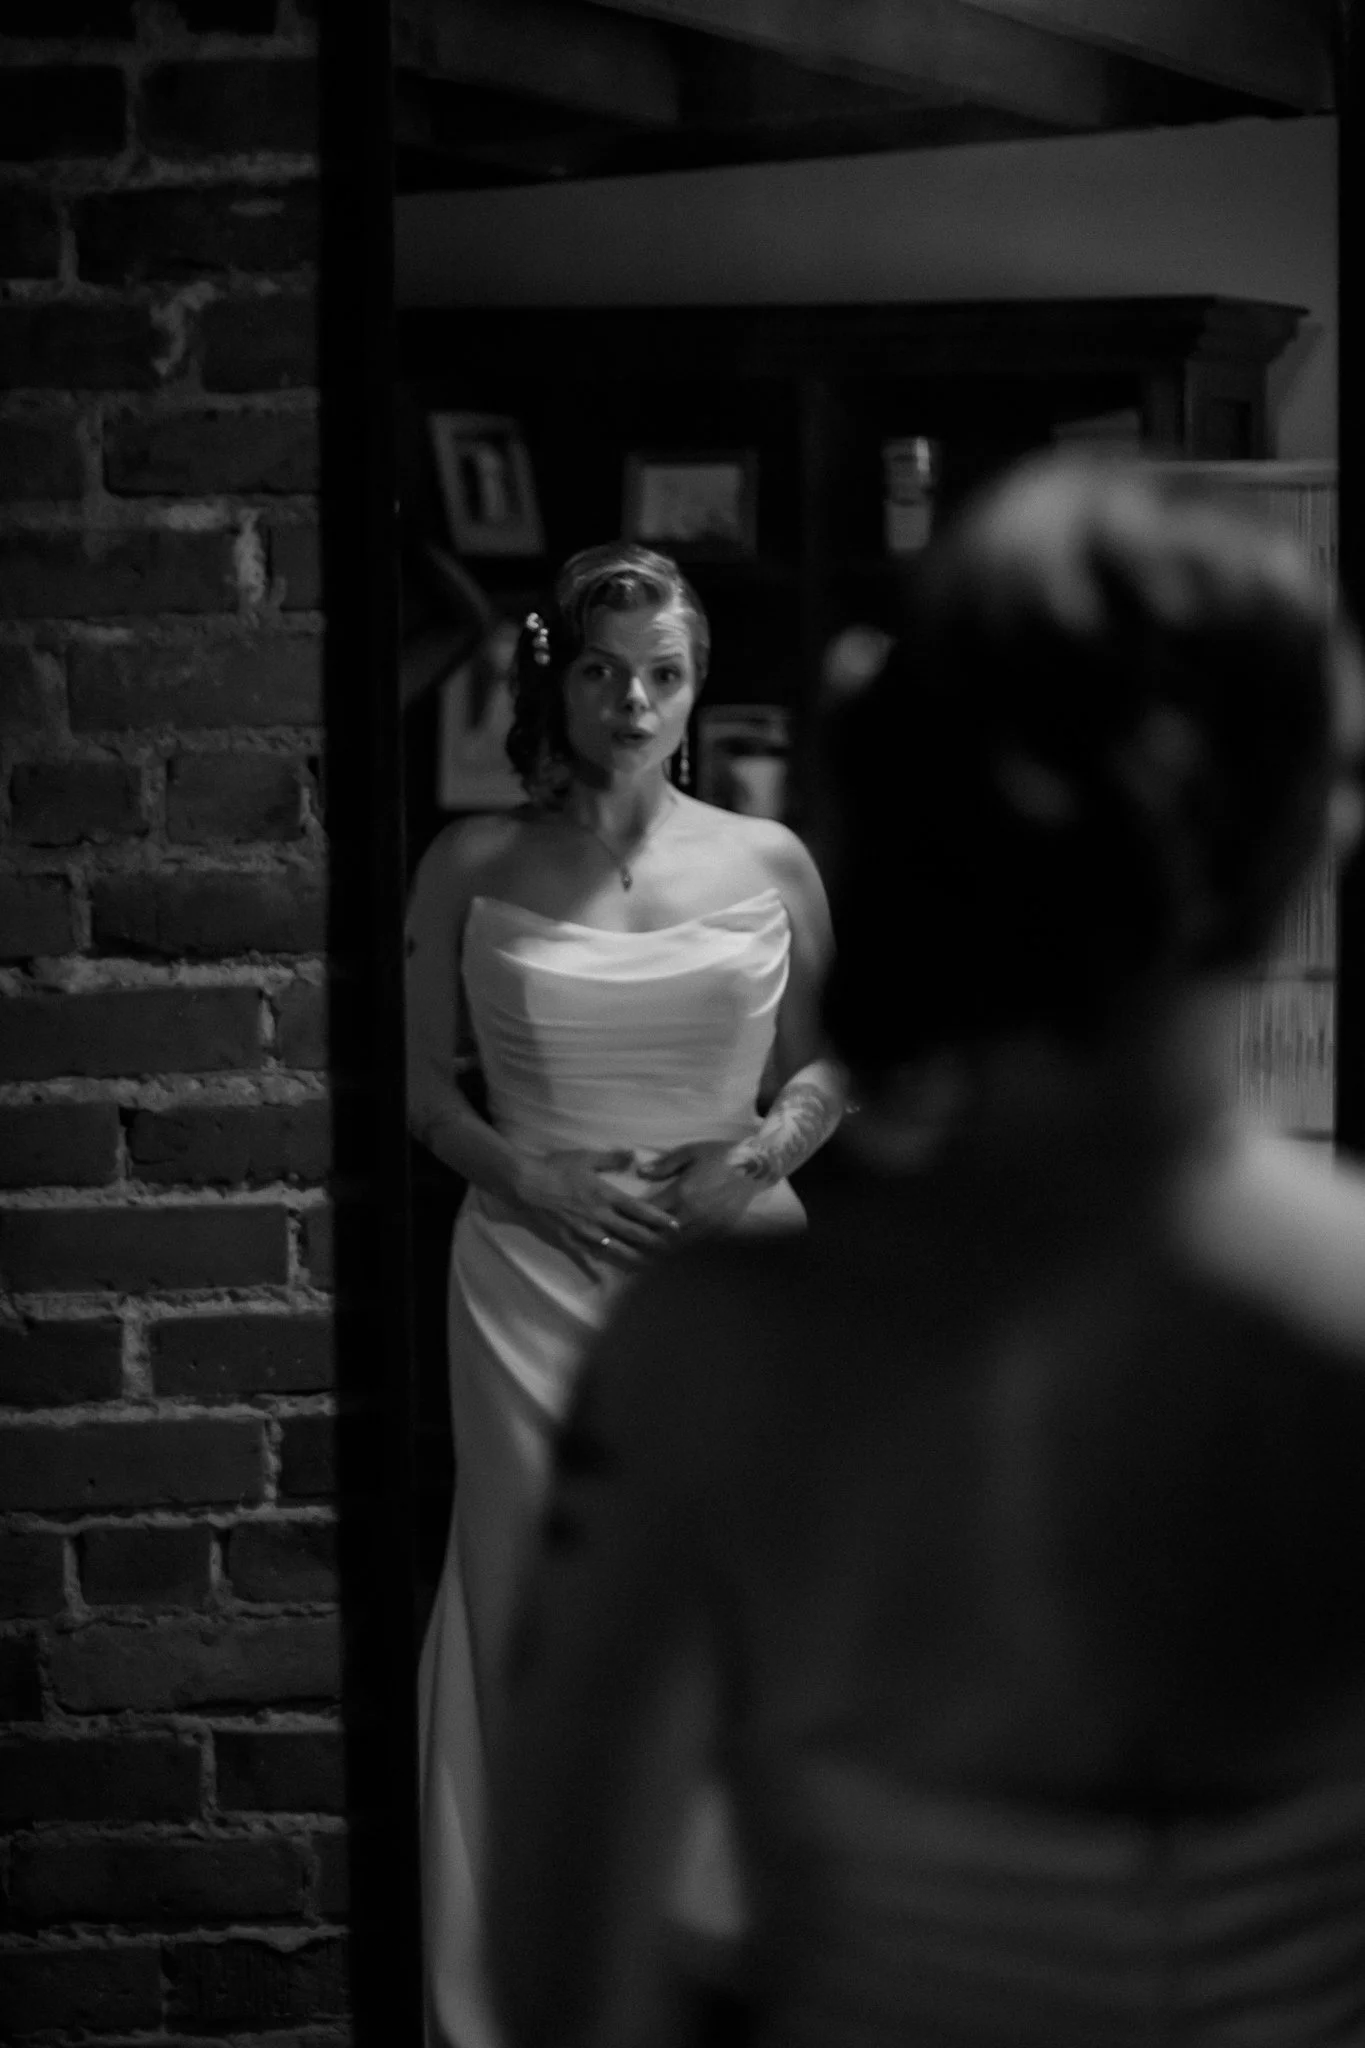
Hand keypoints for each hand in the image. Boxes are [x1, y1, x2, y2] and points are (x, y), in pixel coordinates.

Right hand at [513, 1148, 679, 1275]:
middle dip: (655, 1244)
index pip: (640, 1210)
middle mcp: (600, 1217)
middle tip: (674, 1253)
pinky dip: (598, 1270)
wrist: (525, 1183)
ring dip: (635, 1259)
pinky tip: (608, 1281)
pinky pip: (586, 1258)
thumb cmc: (555, 1167)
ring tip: (652, 1268)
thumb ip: (611, 1159)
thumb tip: (634, 1154)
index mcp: (606, 1195)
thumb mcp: (586, 1157)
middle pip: (633, 1234)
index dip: (660, 1219)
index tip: (677, 1227)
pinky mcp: (569, 1241)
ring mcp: (585, 1231)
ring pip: (615, 1250)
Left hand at [637, 1139, 768, 1239]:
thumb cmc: (719, 1155)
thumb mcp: (690, 1152)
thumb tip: (640, 1172)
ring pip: (676, 1246)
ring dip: (657, 1249)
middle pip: (659, 1235)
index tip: (620, 1220)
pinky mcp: (719, 1232)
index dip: (632, 1218)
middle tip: (625, 1241)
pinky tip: (667, 1252)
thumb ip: (664, 1164)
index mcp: (683, 1192)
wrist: (755, 1167)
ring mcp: (708, 1226)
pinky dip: (678, 1250)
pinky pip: (693, 1246)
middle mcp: (693, 1213)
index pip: (649, 1212)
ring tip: (640, 1252)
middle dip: (641, 1239)